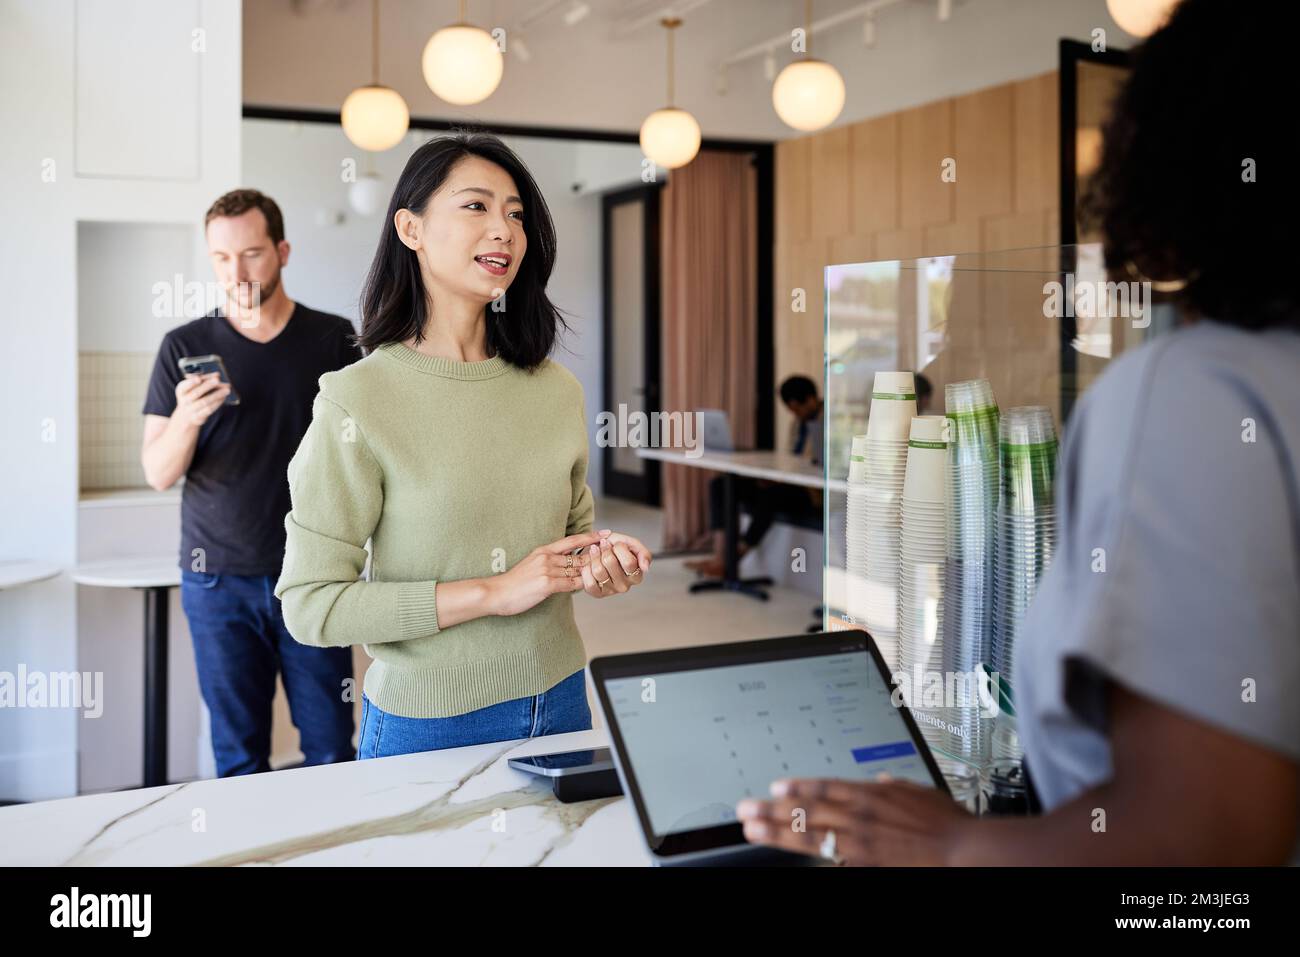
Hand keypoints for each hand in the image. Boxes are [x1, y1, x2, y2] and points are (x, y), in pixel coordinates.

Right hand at [174, 372, 230, 428]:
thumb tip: (217, 375)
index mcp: (181, 390)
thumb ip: (204, 380)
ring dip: (217, 395)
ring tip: (227, 390)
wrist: (185, 417)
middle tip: (217, 380)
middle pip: (196, 393)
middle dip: (207, 386)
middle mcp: (184, 400)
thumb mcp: (192, 388)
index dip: (191, 383)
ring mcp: (191, 410)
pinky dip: (217, 403)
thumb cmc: (192, 397)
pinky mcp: (198, 417)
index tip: (199, 379)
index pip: (184, 386)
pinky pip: (209, 410)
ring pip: (204, 402)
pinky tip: (223, 397)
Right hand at [488, 531, 606, 617]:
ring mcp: (547, 570)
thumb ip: (549, 563)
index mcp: (543, 550)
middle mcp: (547, 557)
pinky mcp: (547, 584)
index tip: (605, 534)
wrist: (497, 593)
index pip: (571, 540)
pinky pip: (571, 584)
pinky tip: (590, 585)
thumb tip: (567, 565)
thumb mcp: (532, 565)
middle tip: (613, 554)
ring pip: (578, 570)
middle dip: (596, 557)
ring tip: (607, 571)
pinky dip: (582, 584)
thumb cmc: (514, 582)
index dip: (590, 537)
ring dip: (592, 572)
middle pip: (579, 556)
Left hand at [579, 529, 651, 597]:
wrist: (599, 550)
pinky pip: (589, 583)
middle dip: (605, 549)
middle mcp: (625, 586)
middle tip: (605, 546)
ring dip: (594, 557)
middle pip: (610, 563)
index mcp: (637, 576)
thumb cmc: (616, 547)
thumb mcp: (632, 544)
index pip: (629, 562)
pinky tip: (590, 565)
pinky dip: (587, 570)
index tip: (617, 544)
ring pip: (598, 571)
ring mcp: (611, 591)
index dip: (620, 548)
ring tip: (596, 552)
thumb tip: (645, 568)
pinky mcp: (597, 594)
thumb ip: (643, 553)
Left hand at [735, 774, 973, 865]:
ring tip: (753, 829)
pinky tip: (788, 852)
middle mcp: (859, 815)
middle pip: (806, 811)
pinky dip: (808, 853)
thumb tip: (883, 781)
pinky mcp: (865, 863)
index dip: (797, 787)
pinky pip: (830, 857)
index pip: (824, 787)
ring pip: (809, 835)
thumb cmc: (947, 823)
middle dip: (773, 809)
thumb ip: (895, 787)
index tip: (775, 786)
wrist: (962, 851)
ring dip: (777, 831)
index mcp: (871, 793)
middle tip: (746, 809)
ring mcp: (859, 842)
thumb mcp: (918, 792)